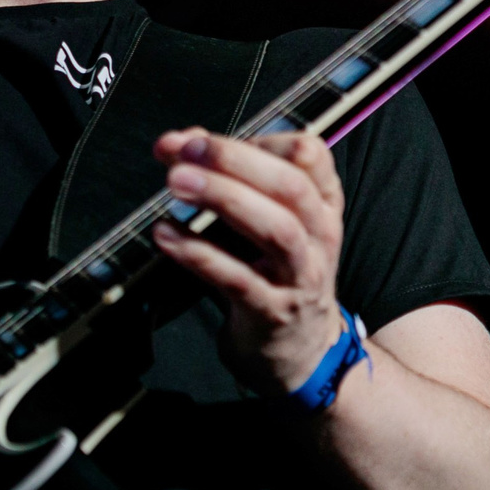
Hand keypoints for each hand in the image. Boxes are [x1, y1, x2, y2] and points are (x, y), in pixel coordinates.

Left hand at [150, 127, 348, 395]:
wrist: (301, 351)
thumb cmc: (276, 274)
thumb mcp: (270, 223)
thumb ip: (231, 181)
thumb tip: (182, 142)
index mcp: (323, 205)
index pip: (310, 154)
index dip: (260, 138)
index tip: (208, 138)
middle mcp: (320, 236)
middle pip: (292, 185)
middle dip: (235, 160)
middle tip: (185, 150)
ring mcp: (299, 276)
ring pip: (275, 228)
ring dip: (222, 198)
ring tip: (175, 182)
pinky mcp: (270, 311)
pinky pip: (237, 278)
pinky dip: (199, 253)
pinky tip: (166, 234)